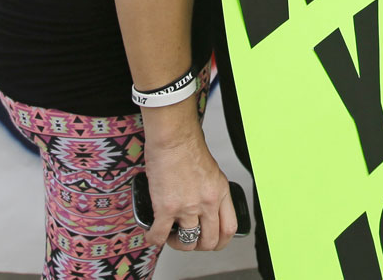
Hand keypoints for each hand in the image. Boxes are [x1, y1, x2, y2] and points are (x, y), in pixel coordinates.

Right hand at [142, 118, 235, 251]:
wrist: (174, 137)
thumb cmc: (189, 147)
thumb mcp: (212, 172)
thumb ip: (211, 191)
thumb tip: (204, 207)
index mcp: (221, 192)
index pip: (229, 228)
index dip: (220, 241)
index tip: (211, 241)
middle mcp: (207, 202)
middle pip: (209, 241)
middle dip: (198, 246)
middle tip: (189, 240)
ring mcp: (188, 206)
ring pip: (187, 242)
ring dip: (177, 244)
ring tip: (170, 236)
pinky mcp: (166, 207)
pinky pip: (160, 235)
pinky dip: (155, 239)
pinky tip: (152, 234)